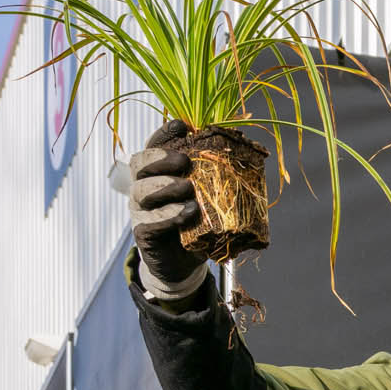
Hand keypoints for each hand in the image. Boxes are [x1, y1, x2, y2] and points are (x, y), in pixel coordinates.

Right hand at [128, 117, 207, 299]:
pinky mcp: (144, 235)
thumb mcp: (208, 199)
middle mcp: (144, 188)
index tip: (182, 126)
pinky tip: (187, 212)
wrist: (184, 263)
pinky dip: (168, 215)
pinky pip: (150, 222)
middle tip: (184, 160)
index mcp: (158, 174)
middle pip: (140, 164)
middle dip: (161, 158)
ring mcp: (141, 211)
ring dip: (166, 186)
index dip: (164, 134)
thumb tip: (250, 154)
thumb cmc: (197, 225)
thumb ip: (218, 178)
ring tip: (188, 188)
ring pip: (142, 191)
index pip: (153, 147)